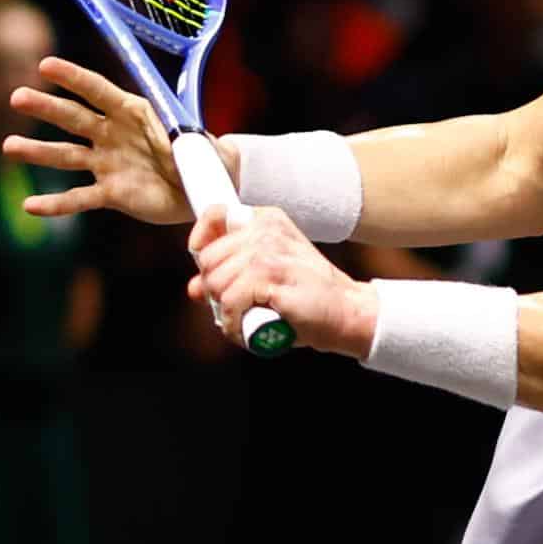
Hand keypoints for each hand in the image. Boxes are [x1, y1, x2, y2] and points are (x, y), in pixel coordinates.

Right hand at [1, 57, 203, 224]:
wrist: (201, 188)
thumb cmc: (198, 153)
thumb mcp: (192, 140)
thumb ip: (178, 137)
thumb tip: (175, 140)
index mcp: (132, 112)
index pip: (98, 90)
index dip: (74, 78)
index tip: (46, 66)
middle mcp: (112, 134)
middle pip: (74, 118)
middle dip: (47, 107)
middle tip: (17, 98)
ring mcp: (107, 163)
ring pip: (67, 156)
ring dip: (39, 152)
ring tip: (10, 146)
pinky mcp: (110, 193)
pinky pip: (79, 198)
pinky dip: (56, 204)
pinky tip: (31, 206)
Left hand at [187, 205, 379, 357]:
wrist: (348, 312)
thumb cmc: (309, 297)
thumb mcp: (269, 276)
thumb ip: (230, 275)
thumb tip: (194, 288)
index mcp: (268, 221)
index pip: (216, 215)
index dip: (201, 242)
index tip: (207, 269)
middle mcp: (267, 229)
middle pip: (208, 259)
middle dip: (215, 289)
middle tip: (238, 305)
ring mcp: (269, 251)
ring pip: (216, 283)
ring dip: (225, 311)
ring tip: (246, 319)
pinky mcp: (270, 275)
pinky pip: (229, 302)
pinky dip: (233, 324)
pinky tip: (248, 329)